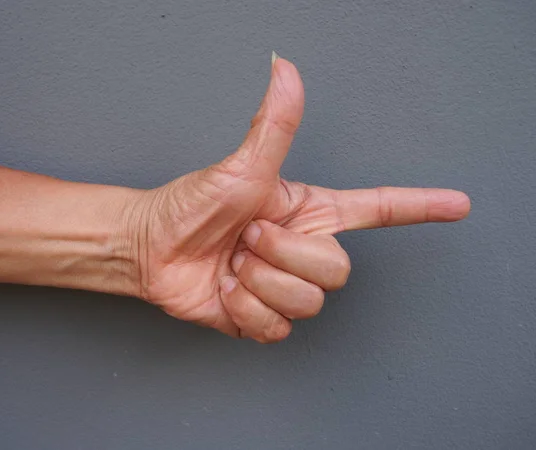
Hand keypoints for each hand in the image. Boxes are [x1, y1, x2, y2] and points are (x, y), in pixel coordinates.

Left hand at [127, 55, 469, 341]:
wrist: (152, 249)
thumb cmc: (192, 204)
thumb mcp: (240, 167)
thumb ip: (273, 125)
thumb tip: (285, 68)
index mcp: (309, 213)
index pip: (376, 209)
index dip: (418, 206)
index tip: (458, 205)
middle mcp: (303, 250)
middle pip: (336, 270)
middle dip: (285, 254)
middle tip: (248, 237)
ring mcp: (285, 288)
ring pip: (310, 302)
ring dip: (261, 281)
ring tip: (234, 263)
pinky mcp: (265, 320)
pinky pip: (279, 329)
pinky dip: (246, 310)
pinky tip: (226, 290)